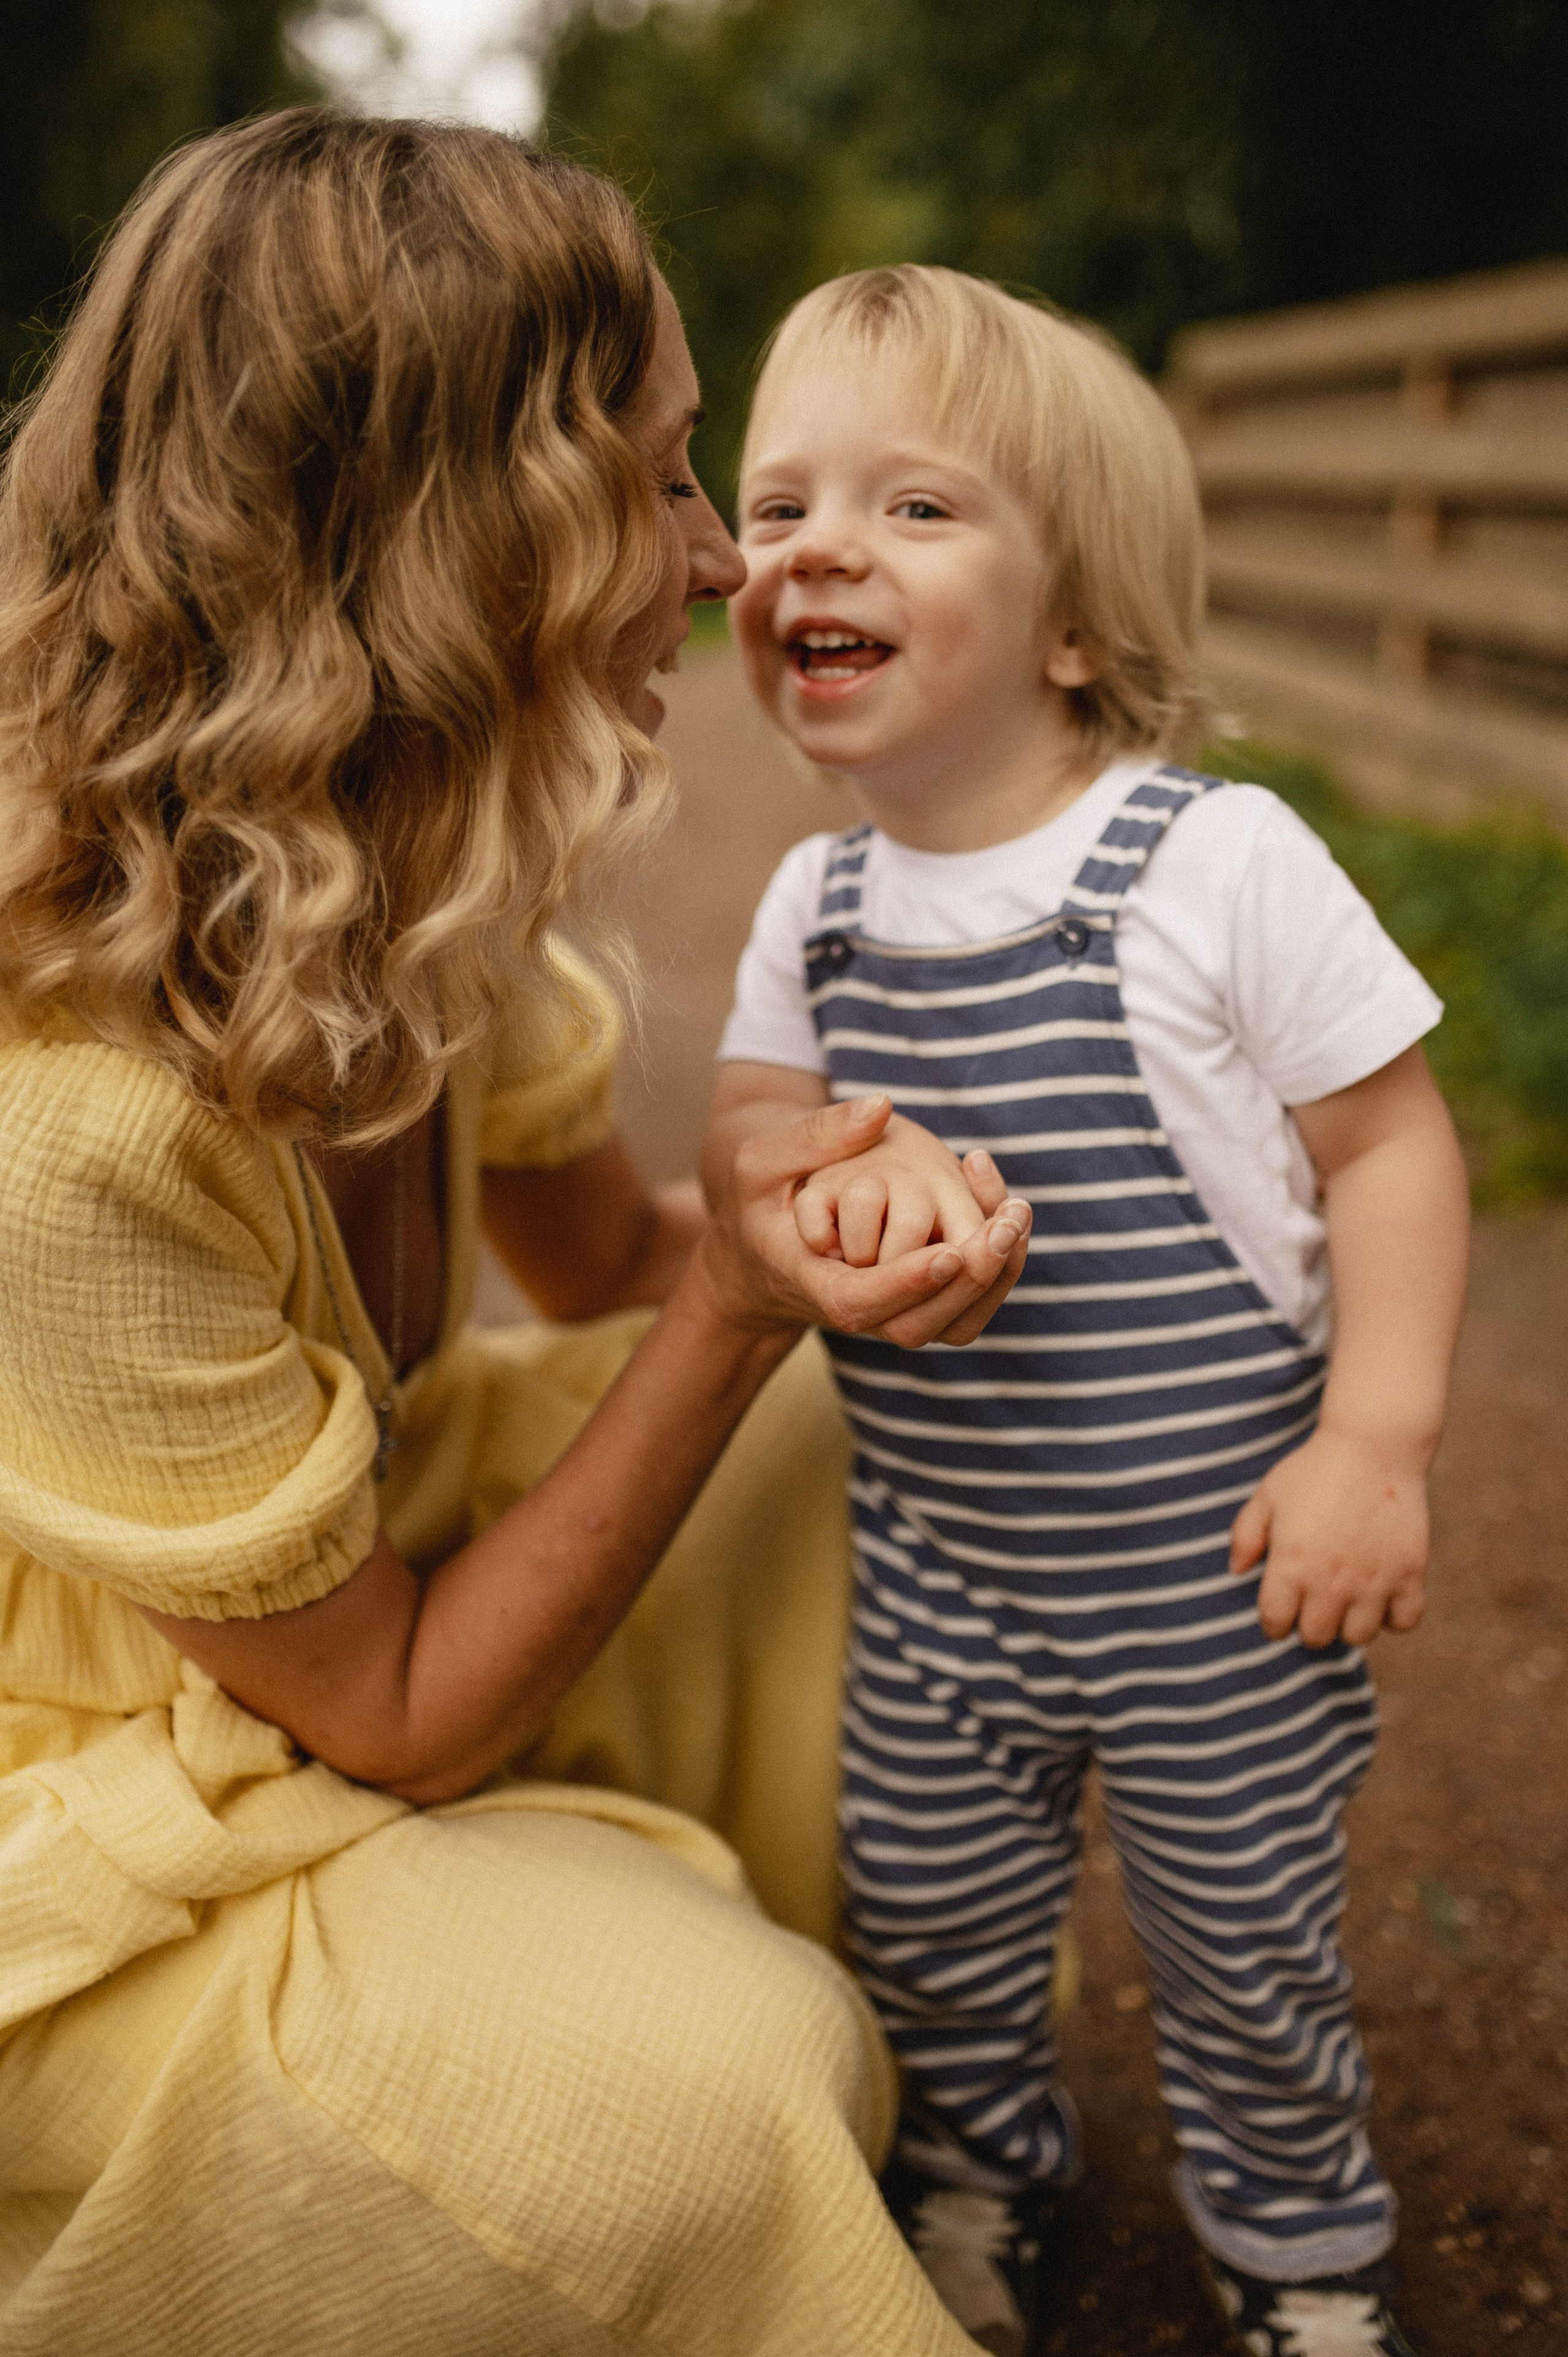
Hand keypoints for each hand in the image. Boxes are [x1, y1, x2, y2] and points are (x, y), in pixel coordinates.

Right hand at [703, 1093, 1031, 1349]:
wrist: (763, 1252)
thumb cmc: (759, 1203)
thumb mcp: (762, 1161)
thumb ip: (815, 1134)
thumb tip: (880, 1108)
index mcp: (809, 1281)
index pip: (857, 1300)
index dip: (905, 1282)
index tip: (949, 1251)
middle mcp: (854, 1309)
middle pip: (915, 1325)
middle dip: (967, 1280)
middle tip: (1004, 1226)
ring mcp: (888, 1314)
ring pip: (950, 1326)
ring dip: (992, 1276)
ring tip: (1017, 1215)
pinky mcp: (917, 1305)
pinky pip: (965, 1310)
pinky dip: (996, 1271)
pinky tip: (1008, 1213)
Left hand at [1229, 1423, 1429, 1647]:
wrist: (1373, 1445)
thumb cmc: (1314, 1469)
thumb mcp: (1268, 1495)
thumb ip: (1245, 1534)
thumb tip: (1238, 1571)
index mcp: (1291, 1564)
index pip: (1275, 1624)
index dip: (1274, 1622)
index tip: (1281, 1609)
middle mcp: (1331, 1580)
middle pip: (1316, 1637)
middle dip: (1310, 1624)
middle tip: (1313, 1601)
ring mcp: (1374, 1580)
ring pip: (1359, 1636)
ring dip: (1349, 1622)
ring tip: (1347, 1597)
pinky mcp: (1410, 1573)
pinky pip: (1405, 1621)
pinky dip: (1393, 1616)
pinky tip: (1381, 1594)